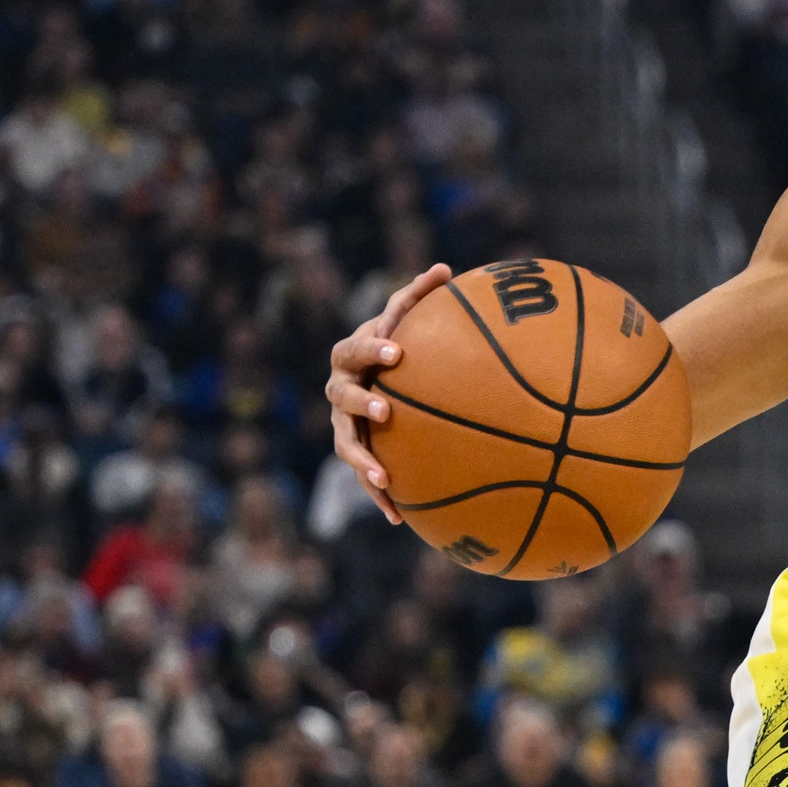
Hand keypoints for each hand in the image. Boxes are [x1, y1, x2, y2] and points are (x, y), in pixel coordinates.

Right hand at [326, 262, 456, 525]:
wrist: (378, 378)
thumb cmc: (399, 343)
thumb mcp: (407, 319)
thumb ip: (421, 296)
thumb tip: (446, 268)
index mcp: (353, 355)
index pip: (357, 349)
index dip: (372, 350)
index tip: (396, 351)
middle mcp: (341, 389)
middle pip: (343, 395)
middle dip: (362, 403)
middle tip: (385, 410)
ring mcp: (344, 423)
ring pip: (346, 444)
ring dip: (363, 460)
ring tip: (384, 478)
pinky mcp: (357, 452)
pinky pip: (364, 475)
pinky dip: (379, 495)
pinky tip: (399, 518)